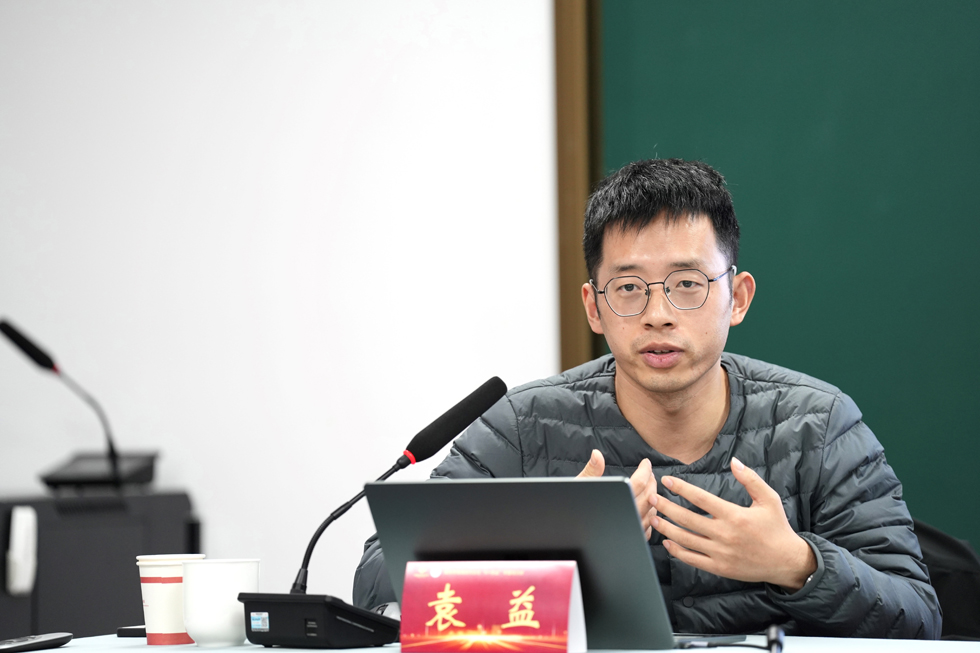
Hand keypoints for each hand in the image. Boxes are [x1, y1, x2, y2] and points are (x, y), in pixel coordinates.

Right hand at [577, 450, 658, 539]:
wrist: (566, 530)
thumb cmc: (571, 507)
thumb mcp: (579, 486)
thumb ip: (592, 470)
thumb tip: (597, 454)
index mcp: (616, 502)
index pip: (639, 483)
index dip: (645, 471)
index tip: (645, 463)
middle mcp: (626, 517)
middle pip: (649, 497)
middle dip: (651, 482)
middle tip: (649, 473)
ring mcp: (630, 529)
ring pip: (651, 513)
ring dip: (653, 498)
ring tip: (650, 488)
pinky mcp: (629, 538)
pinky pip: (647, 528)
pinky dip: (650, 516)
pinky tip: (646, 509)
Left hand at [652, 457, 816, 590]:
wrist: (786, 562)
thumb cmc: (777, 528)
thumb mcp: (769, 499)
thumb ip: (750, 479)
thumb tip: (734, 461)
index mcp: (734, 515)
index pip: (700, 498)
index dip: (681, 488)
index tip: (667, 481)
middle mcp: (724, 534)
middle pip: (687, 519)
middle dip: (666, 507)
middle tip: (651, 498)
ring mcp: (720, 553)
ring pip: (686, 540)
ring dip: (666, 528)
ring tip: (653, 518)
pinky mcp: (719, 567)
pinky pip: (693, 559)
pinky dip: (677, 551)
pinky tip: (667, 542)